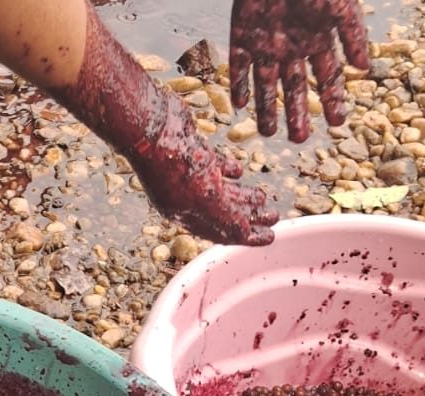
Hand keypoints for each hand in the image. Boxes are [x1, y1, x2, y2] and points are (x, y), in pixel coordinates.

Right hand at [129, 94, 277, 245]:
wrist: (152, 128)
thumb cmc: (175, 165)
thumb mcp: (205, 198)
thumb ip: (226, 217)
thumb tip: (246, 233)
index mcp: (185, 214)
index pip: (219, 232)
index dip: (245, 237)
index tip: (269, 238)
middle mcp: (185, 197)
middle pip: (222, 213)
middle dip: (248, 217)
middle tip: (272, 218)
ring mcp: (188, 174)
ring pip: (220, 190)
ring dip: (242, 196)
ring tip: (262, 198)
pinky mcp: (192, 151)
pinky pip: (214, 165)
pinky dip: (228, 170)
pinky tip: (239, 171)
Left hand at [229, 0, 369, 140]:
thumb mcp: (340, 9)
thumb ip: (352, 36)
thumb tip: (365, 69)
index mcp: (318, 40)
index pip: (327, 78)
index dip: (332, 100)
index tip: (338, 124)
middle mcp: (292, 48)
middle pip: (294, 88)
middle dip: (297, 113)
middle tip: (300, 139)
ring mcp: (266, 45)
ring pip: (266, 85)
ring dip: (266, 109)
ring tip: (269, 133)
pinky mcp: (242, 38)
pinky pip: (238, 68)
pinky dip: (239, 86)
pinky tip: (241, 106)